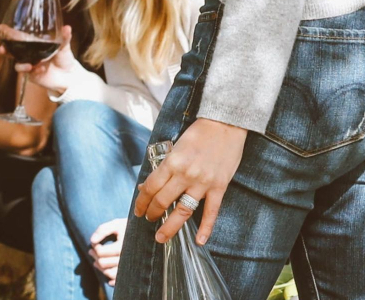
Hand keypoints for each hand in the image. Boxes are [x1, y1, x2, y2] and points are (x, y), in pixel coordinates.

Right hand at [0, 25, 80, 93]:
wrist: (68, 76)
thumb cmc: (64, 58)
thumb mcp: (65, 47)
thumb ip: (64, 38)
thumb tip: (67, 27)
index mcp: (35, 44)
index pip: (20, 37)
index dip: (10, 33)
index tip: (1, 27)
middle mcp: (30, 54)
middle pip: (13, 51)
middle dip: (5, 49)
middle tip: (2, 49)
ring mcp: (29, 64)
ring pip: (18, 64)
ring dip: (20, 64)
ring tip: (29, 65)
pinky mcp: (32, 75)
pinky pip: (28, 73)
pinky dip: (33, 71)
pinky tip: (40, 69)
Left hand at [88, 218, 126, 284]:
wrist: (145, 233)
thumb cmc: (128, 227)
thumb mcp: (116, 224)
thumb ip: (102, 230)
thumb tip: (92, 241)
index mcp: (122, 246)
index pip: (101, 252)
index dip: (94, 247)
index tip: (94, 243)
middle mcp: (126, 258)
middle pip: (103, 263)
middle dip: (95, 257)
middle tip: (91, 252)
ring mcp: (129, 267)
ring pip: (109, 273)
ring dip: (100, 268)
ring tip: (96, 261)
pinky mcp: (132, 272)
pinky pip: (119, 280)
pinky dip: (111, 280)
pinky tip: (107, 273)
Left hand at [133, 118, 247, 244]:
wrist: (225, 123)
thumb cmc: (199, 133)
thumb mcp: (176, 146)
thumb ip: (164, 166)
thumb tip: (148, 183)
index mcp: (172, 162)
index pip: (151, 187)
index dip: (142, 201)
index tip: (138, 209)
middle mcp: (185, 174)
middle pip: (162, 201)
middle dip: (152, 213)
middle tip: (148, 219)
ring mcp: (203, 182)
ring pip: (183, 211)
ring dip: (170, 226)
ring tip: (161, 236)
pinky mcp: (219, 187)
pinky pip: (211, 212)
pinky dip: (205, 228)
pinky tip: (199, 240)